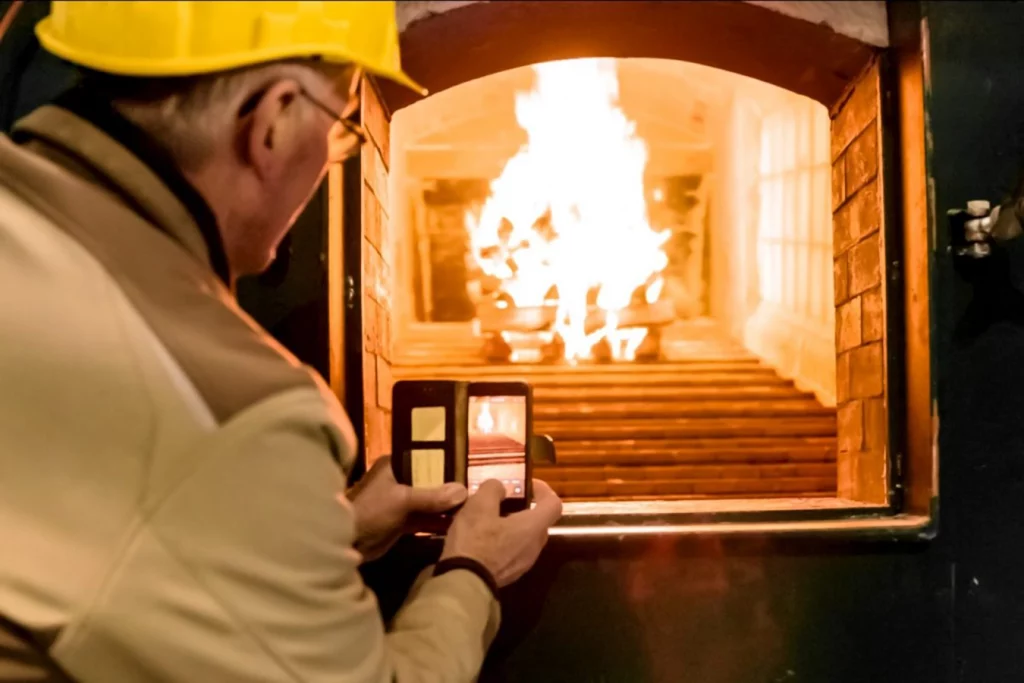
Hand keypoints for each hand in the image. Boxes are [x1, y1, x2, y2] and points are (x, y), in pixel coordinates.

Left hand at [344, 456, 466, 561]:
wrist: (345, 542)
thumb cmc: (371, 511)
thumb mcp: (403, 500)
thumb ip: (432, 496)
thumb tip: (463, 490)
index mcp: (394, 465)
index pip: (424, 459)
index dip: (444, 464)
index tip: (465, 470)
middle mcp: (397, 480)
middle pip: (429, 481)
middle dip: (447, 488)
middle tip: (472, 493)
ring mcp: (398, 501)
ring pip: (427, 501)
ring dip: (443, 507)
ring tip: (468, 510)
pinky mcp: (399, 521)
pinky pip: (423, 518)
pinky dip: (436, 521)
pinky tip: (455, 525)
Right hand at [440, 479, 562, 587]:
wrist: (463, 583)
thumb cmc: (475, 540)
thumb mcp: (479, 505)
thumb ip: (493, 489)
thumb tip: (501, 488)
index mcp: (533, 527)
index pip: (554, 504)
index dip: (544, 490)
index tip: (528, 484)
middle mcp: (535, 546)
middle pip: (539, 522)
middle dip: (525, 508)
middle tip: (504, 501)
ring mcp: (524, 563)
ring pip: (526, 538)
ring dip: (513, 526)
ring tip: (489, 520)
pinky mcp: (511, 574)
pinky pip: (514, 552)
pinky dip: (505, 542)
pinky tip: (483, 540)